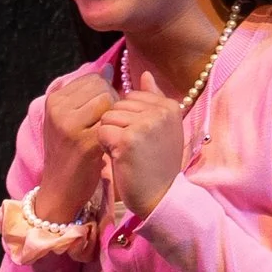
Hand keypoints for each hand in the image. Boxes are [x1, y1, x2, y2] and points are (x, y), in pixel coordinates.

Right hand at [36, 71, 116, 221]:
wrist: (60, 188)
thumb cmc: (70, 152)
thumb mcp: (68, 119)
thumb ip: (86, 94)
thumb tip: (108, 67)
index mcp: (54, 100)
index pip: (92, 78)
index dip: (106, 92)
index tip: (103, 113)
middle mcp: (58, 110)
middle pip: (101, 86)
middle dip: (113, 101)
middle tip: (109, 123)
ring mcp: (70, 126)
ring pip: (107, 101)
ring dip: (115, 115)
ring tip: (109, 131)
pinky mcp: (84, 143)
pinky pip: (110, 123)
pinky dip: (115, 131)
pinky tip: (111, 142)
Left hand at [91, 70, 189, 217]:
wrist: (159, 196)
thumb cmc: (157, 164)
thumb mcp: (163, 128)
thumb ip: (154, 99)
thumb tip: (145, 74)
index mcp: (170, 106)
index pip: (131, 97)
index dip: (127, 118)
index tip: (140, 138)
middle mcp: (161, 111)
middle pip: (117, 105)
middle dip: (117, 126)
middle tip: (132, 148)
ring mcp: (145, 123)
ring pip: (107, 117)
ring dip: (110, 136)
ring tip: (126, 153)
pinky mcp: (129, 139)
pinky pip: (102, 131)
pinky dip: (105, 146)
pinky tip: (119, 158)